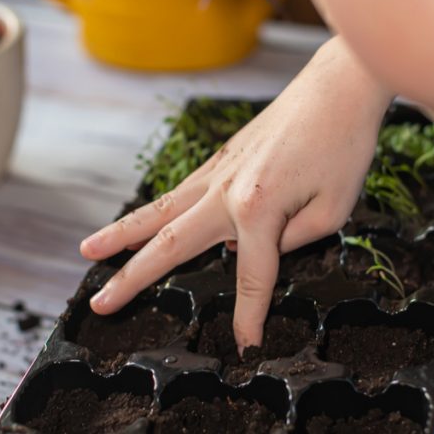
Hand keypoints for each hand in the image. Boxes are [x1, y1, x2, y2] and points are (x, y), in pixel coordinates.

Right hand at [79, 36, 393, 350]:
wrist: (338, 87)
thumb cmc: (344, 146)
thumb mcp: (334, 210)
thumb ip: (292, 241)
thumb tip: (254, 249)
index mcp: (258, 209)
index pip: (250, 276)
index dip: (249, 315)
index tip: (246, 347)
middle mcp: (227, 191)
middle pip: (171, 244)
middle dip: (132, 278)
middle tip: (99, 304)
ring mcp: (219, 171)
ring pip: (161, 210)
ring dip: (122, 235)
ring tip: (88, 252)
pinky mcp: (222, 157)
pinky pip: (179, 192)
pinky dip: (152, 211)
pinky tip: (139, 225)